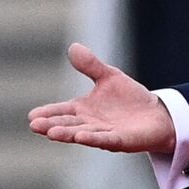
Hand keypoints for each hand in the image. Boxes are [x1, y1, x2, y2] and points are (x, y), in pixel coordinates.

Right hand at [27, 43, 173, 153]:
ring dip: (67, 134)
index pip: (62, 111)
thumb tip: (72, 47)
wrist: (157, 115)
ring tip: (51, 133)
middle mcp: (90, 124)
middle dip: (51, 126)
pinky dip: (93, 138)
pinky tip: (82, 137)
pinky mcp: (121, 140)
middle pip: (68, 124)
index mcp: (84, 109)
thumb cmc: (129, 99)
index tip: (32, 116)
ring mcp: (104, 134)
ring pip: (82, 134)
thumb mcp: (109, 77)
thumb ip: (90, 65)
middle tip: (34, 126)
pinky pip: (106, 140)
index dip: (48, 113)